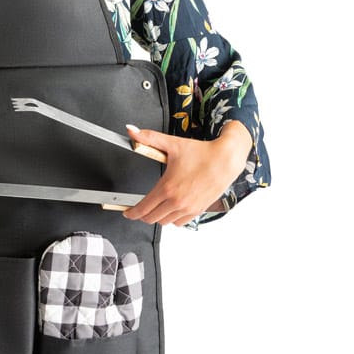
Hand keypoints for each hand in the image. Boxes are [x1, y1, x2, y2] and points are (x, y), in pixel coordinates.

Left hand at [121, 122, 251, 226]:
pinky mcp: (198, 210)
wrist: (226, 159)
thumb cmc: (202, 153)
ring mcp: (188, 208)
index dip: (131, 213)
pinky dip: (173, 219)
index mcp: (167, 188)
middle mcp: (177, 201)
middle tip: (139, 210)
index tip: (127, 212)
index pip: (143, 208)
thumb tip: (131, 131)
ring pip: (165, 222)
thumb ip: (149, 138)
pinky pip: (180, 222)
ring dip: (157, 217)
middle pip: (151, 219)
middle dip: (142, 215)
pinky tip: (171, 210)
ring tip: (155, 208)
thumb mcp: (172, 144)